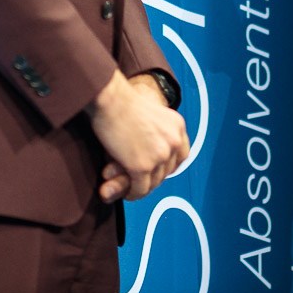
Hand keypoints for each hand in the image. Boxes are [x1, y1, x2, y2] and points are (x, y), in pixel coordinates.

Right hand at [88, 71, 188, 202]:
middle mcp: (173, 141)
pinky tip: (127, 192)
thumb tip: (155, 156)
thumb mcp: (152, 114)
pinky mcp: (142, 167)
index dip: (169, 165)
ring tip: (132, 187)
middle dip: (154, 177)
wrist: (110, 99)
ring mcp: (159, 155)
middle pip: (168, 171)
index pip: (182, 155)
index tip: (159, 170)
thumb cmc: (122, 102)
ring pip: (154, 183)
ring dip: (142, 187)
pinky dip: (133, 194)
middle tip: (140, 180)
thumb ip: (159, 132)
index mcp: (177, 126)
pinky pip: (141, 189)